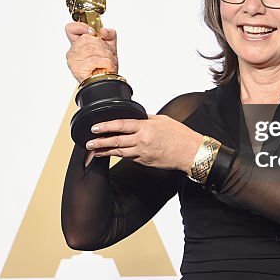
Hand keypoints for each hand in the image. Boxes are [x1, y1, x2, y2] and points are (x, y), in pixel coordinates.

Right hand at [65, 22, 117, 82]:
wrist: (107, 83)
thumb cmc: (105, 67)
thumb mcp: (110, 47)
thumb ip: (109, 35)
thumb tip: (104, 30)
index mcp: (78, 44)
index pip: (71, 29)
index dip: (81, 27)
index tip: (93, 32)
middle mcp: (73, 52)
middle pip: (87, 38)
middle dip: (102, 46)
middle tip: (107, 54)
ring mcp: (74, 60)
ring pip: (92, 49)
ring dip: (106, 56)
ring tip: (107, 62)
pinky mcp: (77, 69)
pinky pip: (94, 60)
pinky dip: (105, 63)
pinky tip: (105, 67)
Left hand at [86, 115, 202, 171]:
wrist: (191, 153)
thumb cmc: (180, 135)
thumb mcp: (162, 120)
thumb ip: (146, 119)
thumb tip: (135, 117)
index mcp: (146, 127)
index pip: (121, 125)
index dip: (106, 126)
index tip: (95, 127)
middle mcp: (142, 141)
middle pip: (116, 141)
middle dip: (100, 142)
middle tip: (89, 142)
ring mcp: (143, 153)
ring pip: (120, 152)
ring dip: (106, 151)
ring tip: (94, 150)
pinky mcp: (145, 162)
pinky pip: (129, 158)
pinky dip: (119, 156)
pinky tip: (111, 155)